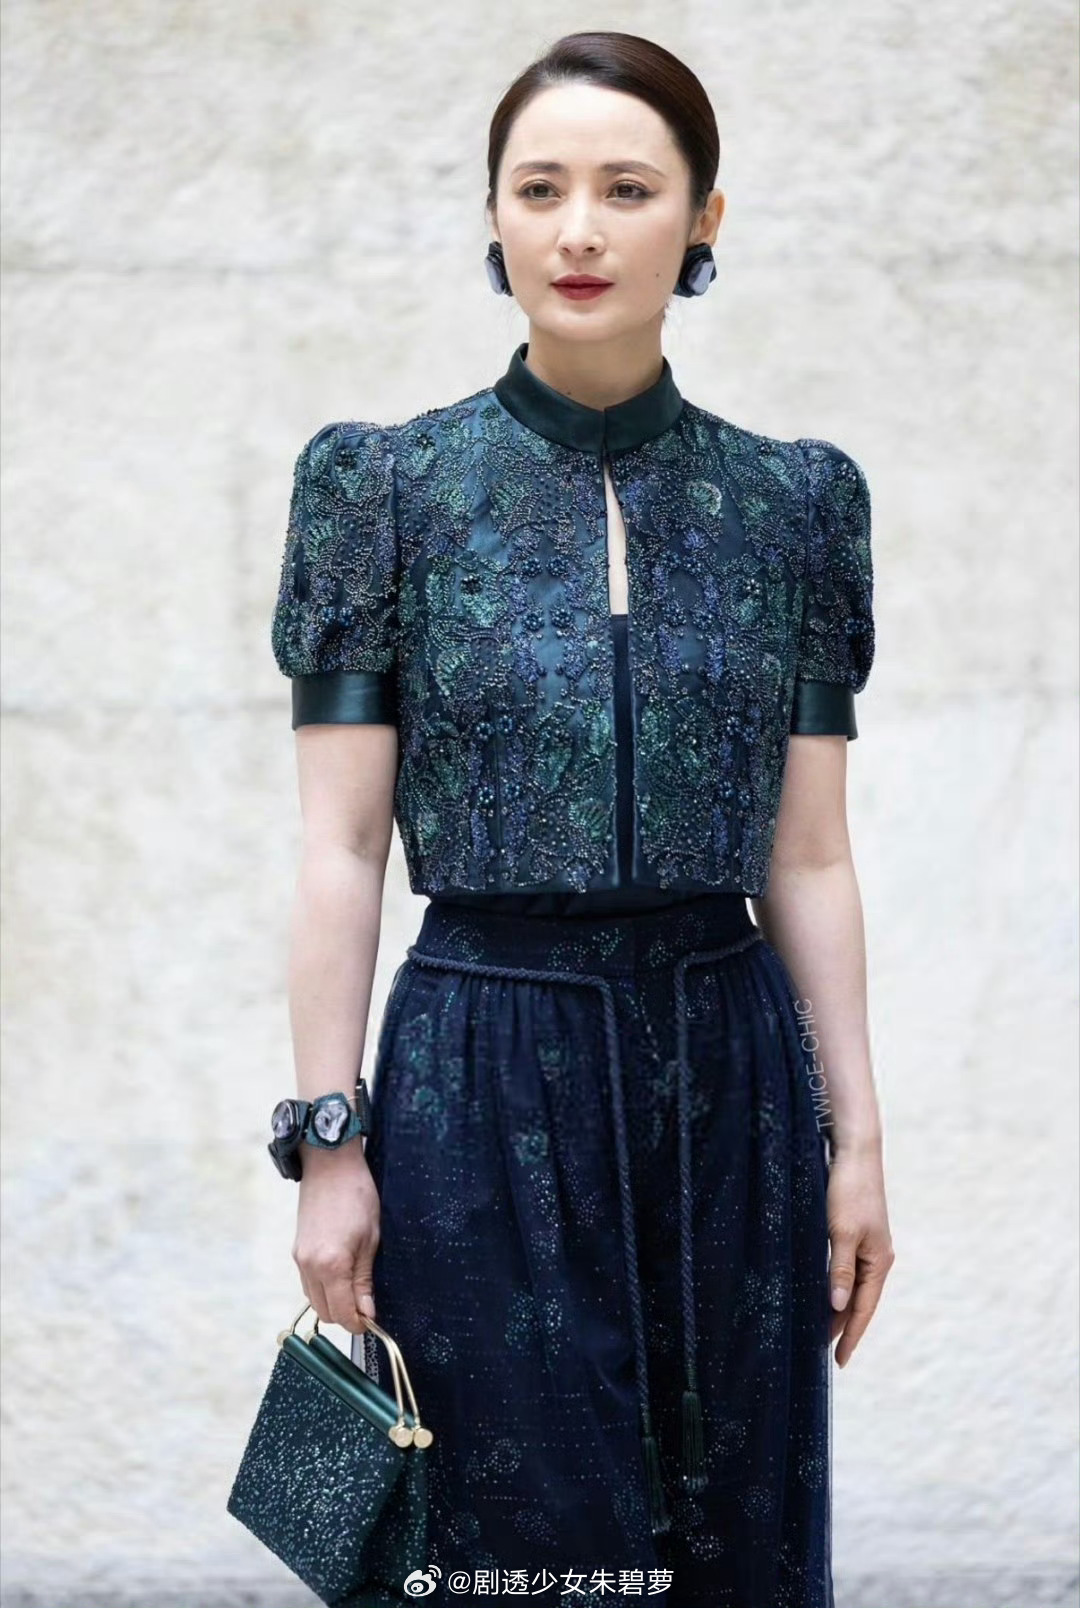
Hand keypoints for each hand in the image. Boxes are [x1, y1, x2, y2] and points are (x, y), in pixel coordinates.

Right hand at [292, 1142, 380, 1333]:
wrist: (329, 1165)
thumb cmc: (357, 1196)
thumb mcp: (371, 1239)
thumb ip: (365, 1281)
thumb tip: (367, 1313)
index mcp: (331, 1265)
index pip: (342, 1314)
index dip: (359, 1324)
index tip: (374, 1321)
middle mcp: (309, 1266)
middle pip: (325, 1313)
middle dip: (346, 1316)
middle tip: (368, 1306)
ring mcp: (299, 1259)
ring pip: (314, 1300)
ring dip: (334, 1303)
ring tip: (357, 1289)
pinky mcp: (297, 1251)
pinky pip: (308, 1284)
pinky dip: (324, 1288)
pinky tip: (341, 1275)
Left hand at [825, 1141, 894, 1366]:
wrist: (856, 1152)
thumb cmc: (849, 1190)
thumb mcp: (840, 1232)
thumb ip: (839, 1269)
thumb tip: (838, 1306)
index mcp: (879, 1261)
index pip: (864, 1309)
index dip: (851, 1335)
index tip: (839, 1361)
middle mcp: (877, 1257)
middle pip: (860, 1301)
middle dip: (845, 1326)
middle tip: (825, 1353)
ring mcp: (868, 1245)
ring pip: (853, 1286)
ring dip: (839, 1307)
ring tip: (822, 1330)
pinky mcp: (857, 1232)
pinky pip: (847, 1269)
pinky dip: (837, 1286)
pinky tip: (824, 1292)